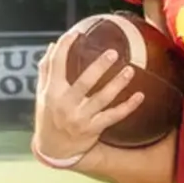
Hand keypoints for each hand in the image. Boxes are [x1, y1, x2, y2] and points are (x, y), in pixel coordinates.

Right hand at [33, 30, 144, 161]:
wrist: (52, 149)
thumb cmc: (49, 115)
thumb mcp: (43, 95)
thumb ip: (47, 71)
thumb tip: (52, 46)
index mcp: (51, 92)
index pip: (55, 66)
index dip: (64, 48)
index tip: (75, 34)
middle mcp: (65, 104)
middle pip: (84, 83)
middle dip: (99, 68)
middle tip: (113, 53)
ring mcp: (80, 117)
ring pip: (102, 99)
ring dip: (117, 84)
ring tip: (130, 70)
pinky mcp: (93, 129)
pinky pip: (114, 116)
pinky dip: (128, 106)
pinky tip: (140, 95)